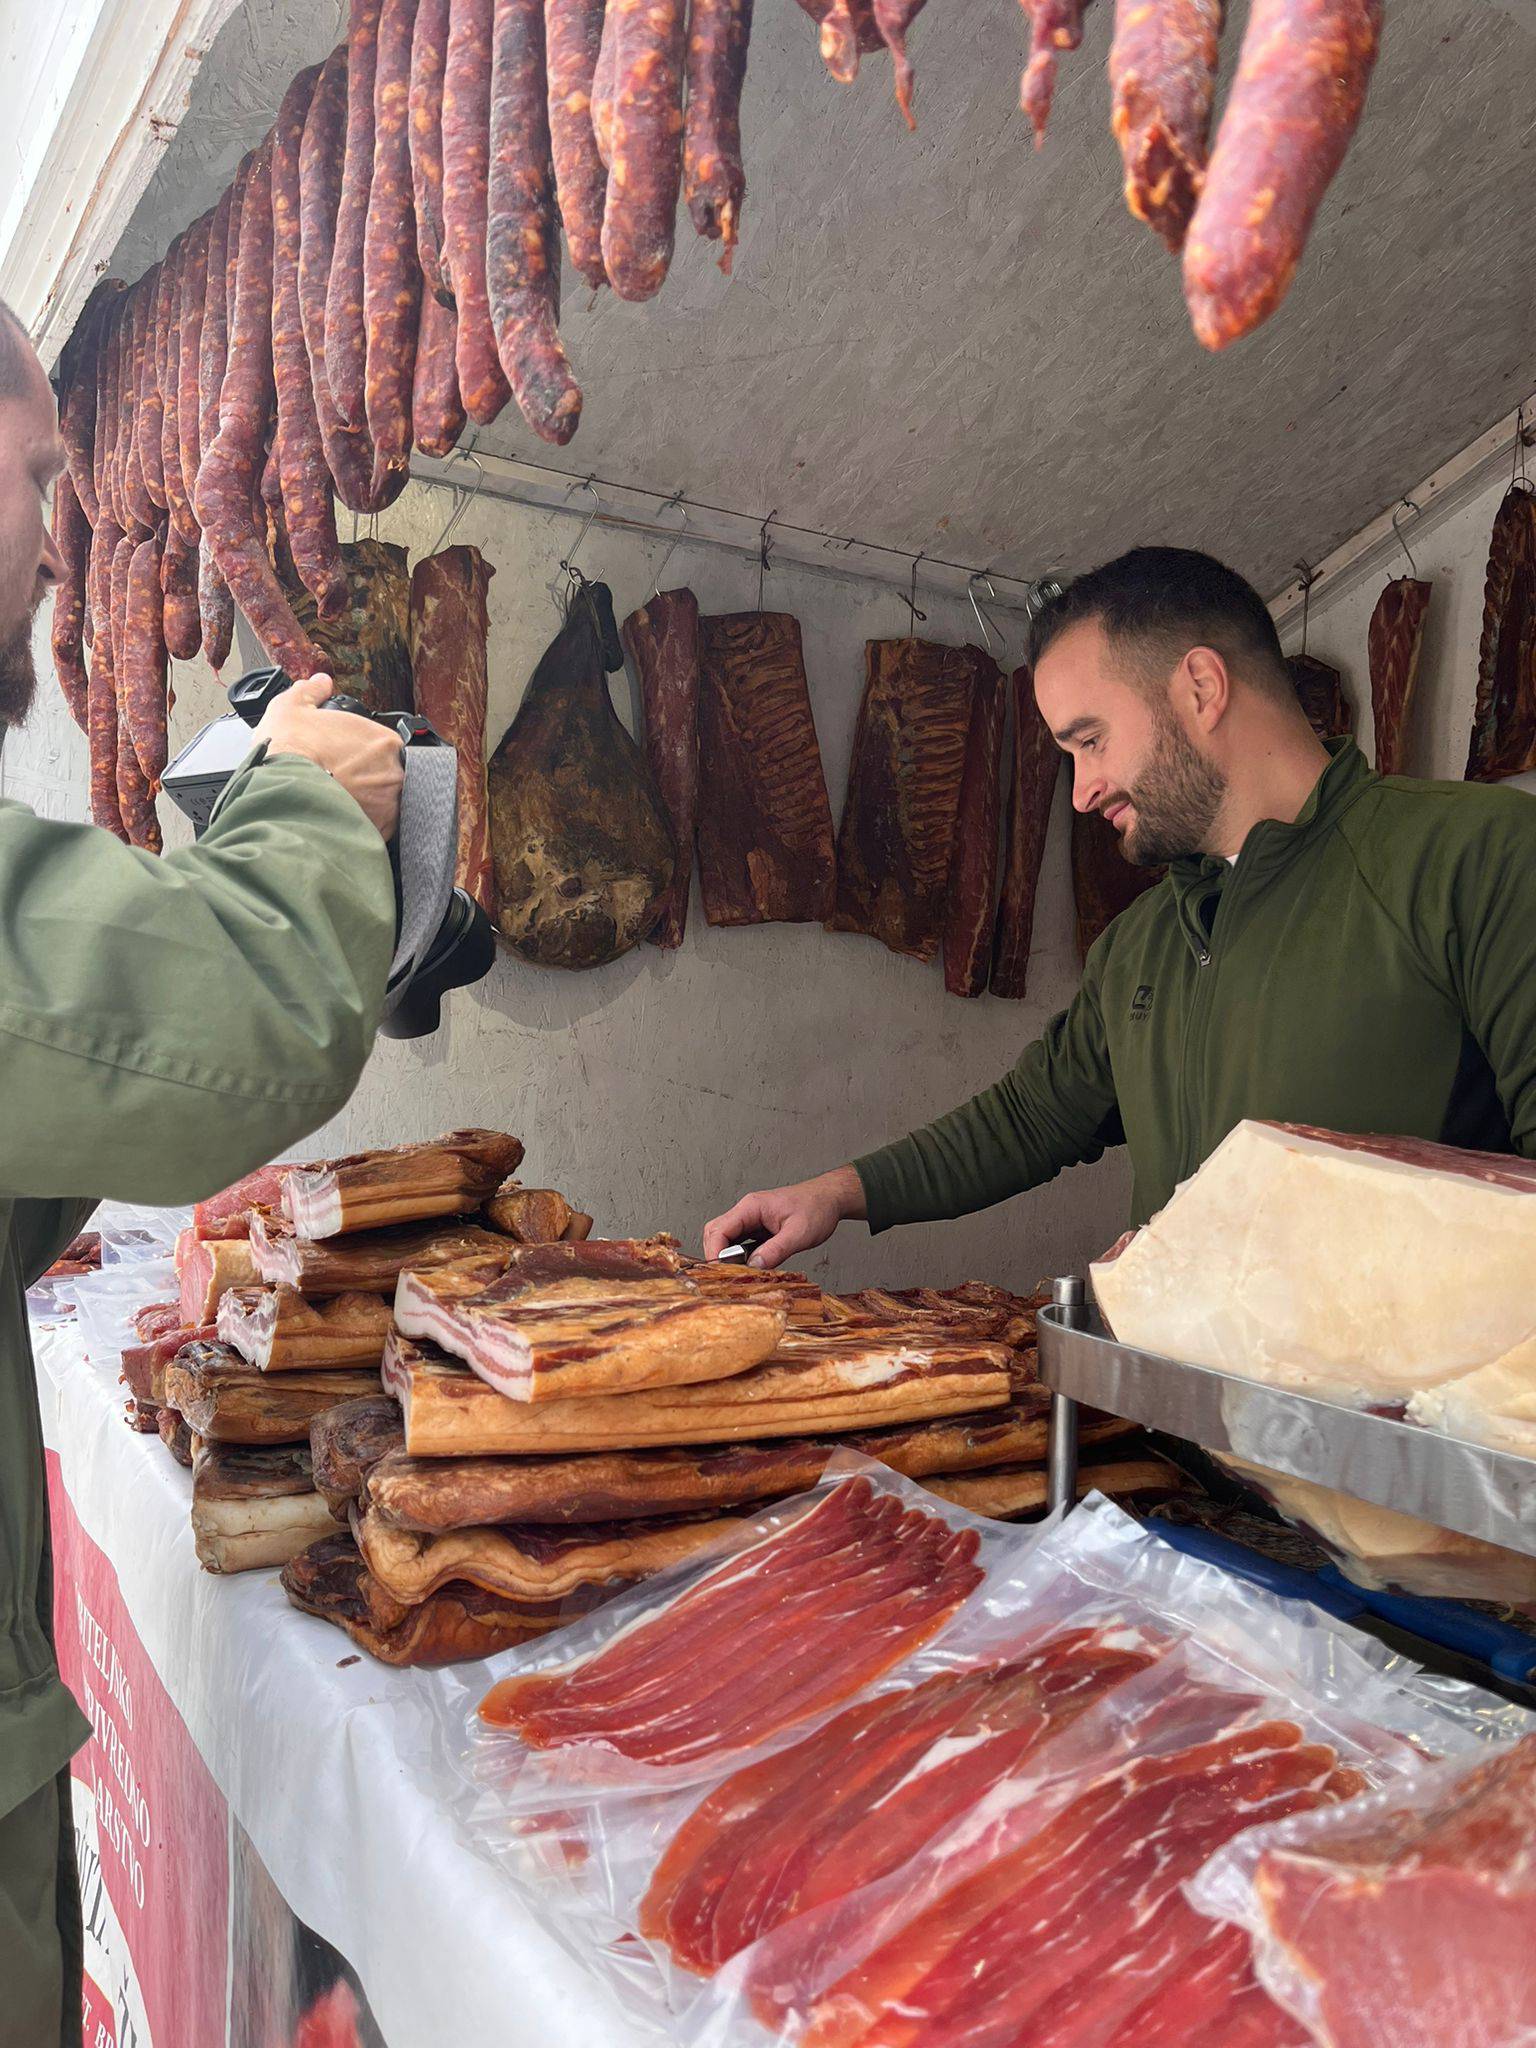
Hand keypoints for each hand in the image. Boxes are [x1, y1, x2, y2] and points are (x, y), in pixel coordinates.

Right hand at [253, 673, 403, 838]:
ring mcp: (390, 806)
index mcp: (384, 742)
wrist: (282, 792)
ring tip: (340, 801)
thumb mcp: (293, 707)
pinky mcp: (379, 832)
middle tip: (342, 781)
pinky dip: (361, 824)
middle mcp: (394, 774)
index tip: (348, 759)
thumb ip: (312, 691)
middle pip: (388, 776)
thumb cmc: (290, 752)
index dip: (364, 753)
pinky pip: (376, 828)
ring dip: (367, 803)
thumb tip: (321, 682)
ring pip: (384, 804)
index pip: (386, 747)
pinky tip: (341, 818)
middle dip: (368, 779)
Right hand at [702, 1166, 866, 1269]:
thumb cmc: (817, 1208)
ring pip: (726, 1239)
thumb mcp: (799, 1233)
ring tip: (739, 1275)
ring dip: (728, 1258)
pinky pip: (740, 1244)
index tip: (720, 1273)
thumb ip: (776, 1251)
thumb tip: (754, 1267)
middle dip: (716, 1256)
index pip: (719, 1229)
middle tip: (727, 1276)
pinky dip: (740, 1258)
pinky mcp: (758, 1230)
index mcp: (751, 1207)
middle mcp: (747, 1212)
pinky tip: (750, 1269)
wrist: (830, 1199)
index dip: (715, 1253)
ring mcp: (751, 1220)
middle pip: (716, 1233)